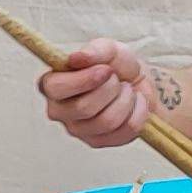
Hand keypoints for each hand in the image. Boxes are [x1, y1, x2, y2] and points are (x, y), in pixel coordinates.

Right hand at [36, 38, 154, 149]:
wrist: (138, 85)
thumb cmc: (116, 67)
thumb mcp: (109, 50)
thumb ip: (94, 50)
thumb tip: (76, 58)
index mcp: (53, 85)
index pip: (55, 88)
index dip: (83, 80)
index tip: (106, 70)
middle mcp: (59, 111)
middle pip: (84, 108)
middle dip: (110, 88)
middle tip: (116, 78)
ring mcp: (78, 130)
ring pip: (107, 121)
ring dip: (126, 99)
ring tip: (127, 89)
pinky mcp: (99, 142)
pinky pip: (125, 130)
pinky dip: (138, 111)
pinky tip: (135, 103)